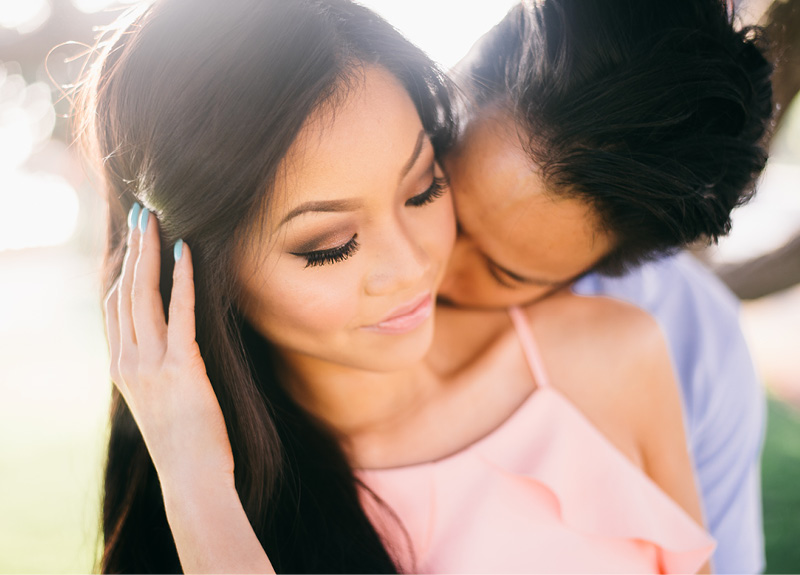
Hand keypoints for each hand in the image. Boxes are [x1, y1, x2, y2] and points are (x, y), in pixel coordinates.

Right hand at [104, 205, 234, 486]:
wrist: (190, 478)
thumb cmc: (182, 442)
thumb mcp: (155, 399)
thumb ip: (151, 368)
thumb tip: (161, 344)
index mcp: (120, 367)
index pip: (113, 306)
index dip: (121, 268)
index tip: (131, 240)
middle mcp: (128, 361)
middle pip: (124, 292)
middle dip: (132, 248)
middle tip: (141, 214)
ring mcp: (151, 365)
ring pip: (143, 296)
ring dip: (149, 253)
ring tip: (155, 220)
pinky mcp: (182, 368)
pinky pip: (181, 314)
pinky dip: (182, 279)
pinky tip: (186, 252)